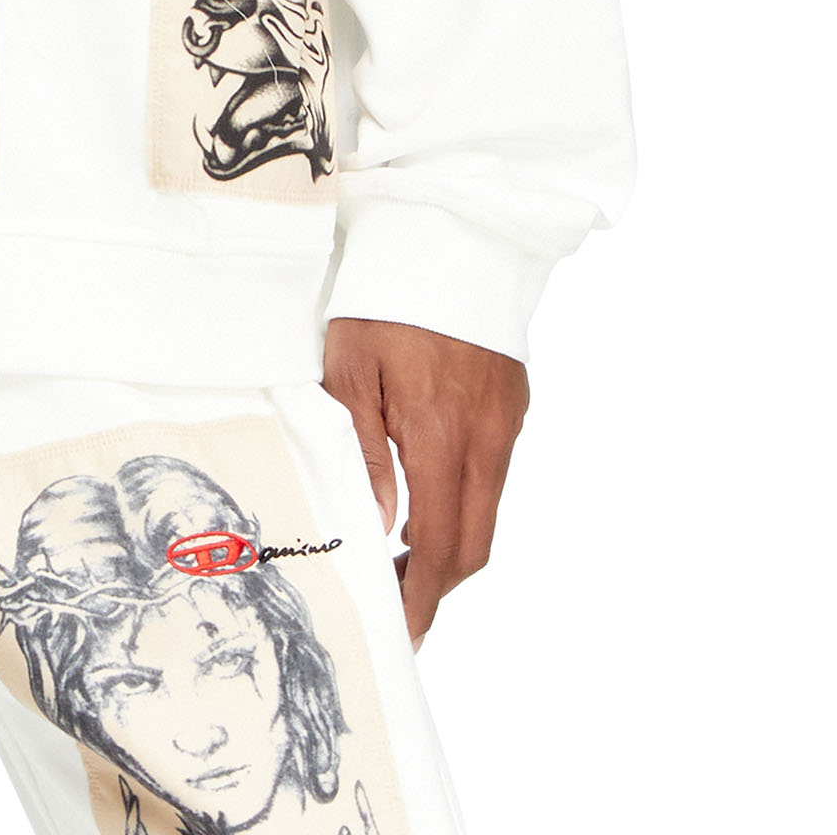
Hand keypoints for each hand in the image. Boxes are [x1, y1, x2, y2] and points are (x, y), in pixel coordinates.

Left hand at [322, 317, 528, 648]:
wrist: (451, 235)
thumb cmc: (386, 296)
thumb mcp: (351, 366)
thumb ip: (365, 449)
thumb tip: (380, 523)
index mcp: (442, 435)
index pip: (442, 546)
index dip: (423, 596)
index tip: (401, 628)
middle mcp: (487, 438)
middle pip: (475, 544)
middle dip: (439, 584)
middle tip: (398, 600)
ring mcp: (506, 422)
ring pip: (488, 512)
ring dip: (453, 544)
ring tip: (404, 554)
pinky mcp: (513, 404)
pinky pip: (494, 474)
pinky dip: (465, 501)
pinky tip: (428, 496)